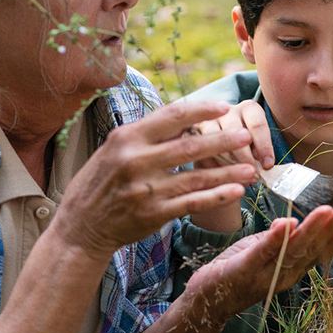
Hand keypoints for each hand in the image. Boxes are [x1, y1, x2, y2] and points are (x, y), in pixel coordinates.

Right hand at [55, 102, 256, 258]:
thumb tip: (182, 118)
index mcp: (127, 138)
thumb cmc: (100, 182)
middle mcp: (136, 160)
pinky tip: (236, 191)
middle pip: (189, 146)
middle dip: (223, 140)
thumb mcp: (114, 149)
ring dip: (228, 172)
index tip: (225, 107)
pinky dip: (216, 196)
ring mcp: (146, 189)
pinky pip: (192, 203)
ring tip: (252, 168)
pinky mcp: (154, 214)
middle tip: (247, 136)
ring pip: (196, 176)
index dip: (201, 110)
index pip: (171, 116)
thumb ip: (146, 135)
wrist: (81, 225)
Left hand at [184, 204, 332, 322]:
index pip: (319, 251)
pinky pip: (263, 252)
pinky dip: (277, 238)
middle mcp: (284, 274)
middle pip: (312, 248)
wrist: (207, 298)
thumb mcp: (264, 252)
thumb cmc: (237, 270)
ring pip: (293, 248)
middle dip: (332, 228)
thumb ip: (281, 241)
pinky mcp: (246, 269)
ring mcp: (266, 272)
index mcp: (291, 269)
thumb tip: (297, 222)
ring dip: (311, 229)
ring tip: (326, 211)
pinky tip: (287, 223)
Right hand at [191, 99, 273, 171]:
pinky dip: (209, 166)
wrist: (224, 139)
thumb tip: (263, 165)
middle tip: (251, 174)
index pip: (257, 125)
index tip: (267, 166)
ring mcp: (208, 121)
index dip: (264, 147)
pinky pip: (198, 149)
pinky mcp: (190, 133)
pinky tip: (218, 179)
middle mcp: (227, 111)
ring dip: (226, 162)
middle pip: (234, 131)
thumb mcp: (259, 141)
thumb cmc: (249, 144)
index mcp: (249, 109)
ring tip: (236, 179)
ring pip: (213, 139)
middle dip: (244, 156)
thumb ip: (261, 149)